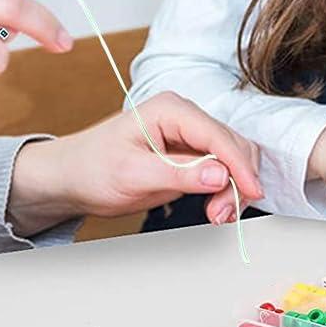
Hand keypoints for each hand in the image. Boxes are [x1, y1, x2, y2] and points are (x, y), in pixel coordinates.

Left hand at [5, 92, 264, 236]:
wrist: (74, 176)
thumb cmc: (93, 168)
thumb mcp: (132, 174)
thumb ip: (177, 173)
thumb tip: (220, 174)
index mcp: (169, 109)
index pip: (217, 134)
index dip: (239, 165)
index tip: (251, 193)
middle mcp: (184, 116)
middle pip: (233, 145)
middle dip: (236, 181)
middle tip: (220, 216)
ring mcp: (189, 134)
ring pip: (233, 158)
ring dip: (233, 188)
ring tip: (216, 216)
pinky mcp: (190, 154)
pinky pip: (222, 169)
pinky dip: (225, 190)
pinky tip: (215, 210)